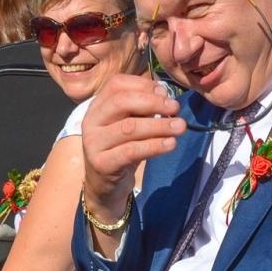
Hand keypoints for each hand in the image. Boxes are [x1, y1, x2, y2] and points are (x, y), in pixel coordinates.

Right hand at [80, 74, 183, 213]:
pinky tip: (171, 144)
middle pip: (121, 102)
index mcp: (97, 106)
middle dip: (153, 102)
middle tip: (175, 107)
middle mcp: (91, 121)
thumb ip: (143, 109)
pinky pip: (131, 151)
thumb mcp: (130, 124)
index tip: (165, 92)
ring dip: (159, 125)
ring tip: (180, 126)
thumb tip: (165, 96)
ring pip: (129, 127)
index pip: (116, 84)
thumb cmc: (121, 149)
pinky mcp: (102, 163)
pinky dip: (154, 146)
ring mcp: (93, 143)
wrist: (105, 185)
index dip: (143, 85)